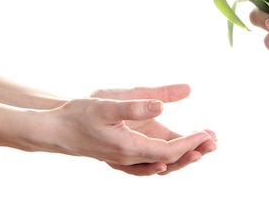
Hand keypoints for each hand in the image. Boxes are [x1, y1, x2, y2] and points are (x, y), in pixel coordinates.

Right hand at [35, 84, 215, 176]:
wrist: (53, 128)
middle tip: (214, 141)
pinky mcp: (121, 156)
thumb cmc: (78, 114)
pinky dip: (166, 160)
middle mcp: (129, 158)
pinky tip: (176, 154)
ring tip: (204, 145)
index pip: (168, 150)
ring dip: (183, 156)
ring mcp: (124, 160)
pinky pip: (149, 164)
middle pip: (168, 161)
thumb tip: (164, 105)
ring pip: (160, 164)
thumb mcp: (109, 103)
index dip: (190, 142)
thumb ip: (137, 104)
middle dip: (193, 151)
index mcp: (129, 147)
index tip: (208, 133)